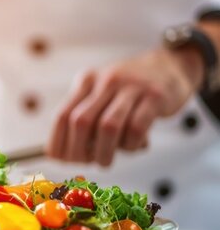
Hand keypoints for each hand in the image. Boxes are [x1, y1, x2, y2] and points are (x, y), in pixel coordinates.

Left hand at [47, 47, 202, 165]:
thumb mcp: (100, 94)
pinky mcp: (155, 96)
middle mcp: (106, 80)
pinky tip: (132, 147)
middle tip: (85, 163)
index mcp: (87, 80)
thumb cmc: (129, 91)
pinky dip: (130, 144)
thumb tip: (62, 154)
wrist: (170, 66)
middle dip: (78, 150)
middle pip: (81, 121)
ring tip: (105, 162)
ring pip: (108, 126)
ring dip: (103, 152)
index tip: (60, 160)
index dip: (58, 142)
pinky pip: (136, 128)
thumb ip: (84, 117)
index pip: (62, 115)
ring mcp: (131, 87)